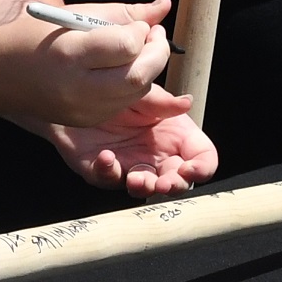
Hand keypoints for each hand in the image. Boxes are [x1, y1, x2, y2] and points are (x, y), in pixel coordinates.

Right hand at [0, 0, 179, 129]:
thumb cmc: (35, 36)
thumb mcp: (75, 15)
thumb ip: (122, 12)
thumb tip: (165, 4)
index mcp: (70, 53)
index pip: (126, 46)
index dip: (141, 32)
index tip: (138, 24)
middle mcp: (77, 87)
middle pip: (139, 76)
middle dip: (157, 54)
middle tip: (155, 36)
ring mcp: (82, 110)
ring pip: (137, 92)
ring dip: (147, 69)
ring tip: (139, 50)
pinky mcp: (86, 121)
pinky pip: (123, 103)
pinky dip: (131, 85)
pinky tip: (121, 70)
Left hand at [50, 102, 218, 195]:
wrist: (78, 95)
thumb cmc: (118, 95)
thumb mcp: (144, 94)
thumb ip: (163, 102)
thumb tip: (187, 103)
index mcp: (176, 137)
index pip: (202, 158)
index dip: (202, 168)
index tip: (191, 169)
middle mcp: (157, 156)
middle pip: (178, 181)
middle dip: (174, 186)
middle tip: (165, 184)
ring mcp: (131, 166)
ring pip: (146, 188)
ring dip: (144, 187)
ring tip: (136, 178)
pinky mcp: (104, 171)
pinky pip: (109, 178)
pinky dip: (108, 172)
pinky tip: (106, 157)